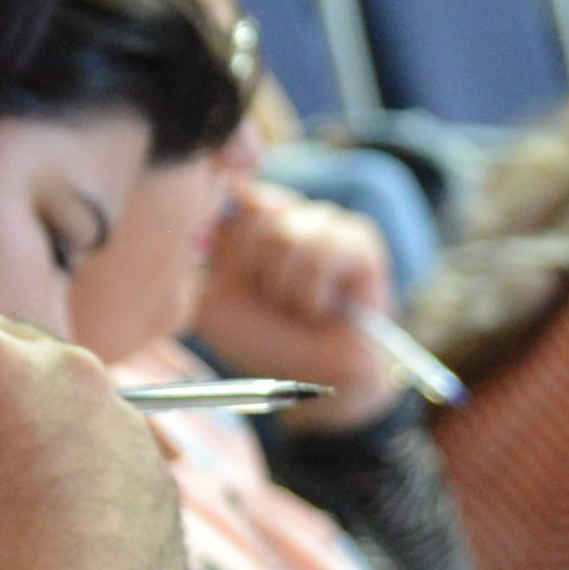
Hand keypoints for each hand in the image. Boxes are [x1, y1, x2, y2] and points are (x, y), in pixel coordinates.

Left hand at [194, 182, 403, 418]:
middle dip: (253, 267)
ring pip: (286, 235)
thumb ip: (209, 245)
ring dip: (283, 288)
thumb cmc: (264, 339)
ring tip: (295, 308)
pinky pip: (323, 253)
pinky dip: (311, 295)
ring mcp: (326, 222)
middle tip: (268, 298)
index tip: (234, 277)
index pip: (233, 193)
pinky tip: (318, 310)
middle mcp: (290, 212)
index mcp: (252, 219)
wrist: (314, 377)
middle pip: (258, 207)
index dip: (230, 236)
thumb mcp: (215, 294)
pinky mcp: (359, 241)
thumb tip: (229, 193)